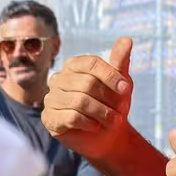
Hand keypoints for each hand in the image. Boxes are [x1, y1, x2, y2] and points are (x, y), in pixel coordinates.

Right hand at [43, 38, 134, 159]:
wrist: (108, 136)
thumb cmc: (112, 105)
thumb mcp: (120, 82)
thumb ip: (120, 61)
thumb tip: (127, 39)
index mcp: (73, 65)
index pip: (91, 64)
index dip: (111, 76)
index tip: (126, 89)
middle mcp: (58, 79)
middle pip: (87, 84)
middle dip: (108, 99)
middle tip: (120, 111)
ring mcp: (51, 98)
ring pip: (80, 101)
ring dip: (102, 113)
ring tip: (112, 120)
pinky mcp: (49, 118)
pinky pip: (71, 117)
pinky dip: (89, 123)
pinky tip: (95, 126)